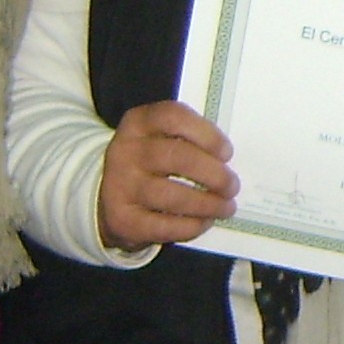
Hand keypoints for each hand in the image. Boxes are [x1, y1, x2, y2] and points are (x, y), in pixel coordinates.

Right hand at [97, 101, 237, 248]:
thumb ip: (190, 140)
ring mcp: (119, 185)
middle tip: (232, 186)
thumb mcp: (162, 138)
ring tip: (226, 207)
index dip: (207, 134)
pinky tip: (205, 221)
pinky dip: (192, 226)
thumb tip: (227, 163)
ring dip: (209, 204)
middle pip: (178, 157)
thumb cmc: (152, 163)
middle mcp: (124, 150)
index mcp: (138, 122)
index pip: (174, 116)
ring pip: (173, 196)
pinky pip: (165, 225)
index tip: (227, 153)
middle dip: (215, 175)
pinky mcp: (121, 219)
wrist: (110, 198)